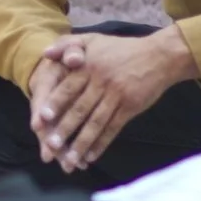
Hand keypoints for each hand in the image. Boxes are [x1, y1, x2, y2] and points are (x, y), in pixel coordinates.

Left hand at [34, 28, 197, 172]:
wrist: (159, 56)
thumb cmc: (121, 49)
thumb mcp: (93, 39)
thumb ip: (66, 45)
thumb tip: (44, 54)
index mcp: (88, 67)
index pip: (67, 88)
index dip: (54, 104)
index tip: (40, 119)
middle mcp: (101, 82)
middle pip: (79, 109)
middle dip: (64, 129)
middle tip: (50, 146)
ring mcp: (116, 96)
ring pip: (96, 123)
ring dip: (81, 143)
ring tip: (69, 161)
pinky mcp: (130, 107)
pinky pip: (113, 128)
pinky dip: (102, 143)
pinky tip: (91, 156)